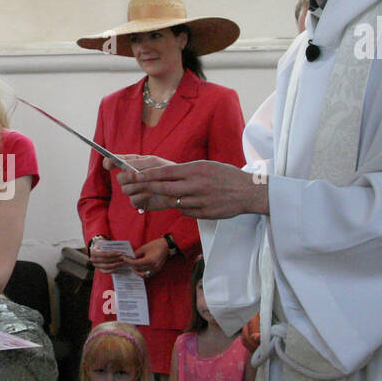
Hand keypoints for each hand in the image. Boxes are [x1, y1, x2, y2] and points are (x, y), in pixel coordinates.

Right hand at [88, 239, 127, 273]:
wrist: (96, 250)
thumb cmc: (101, 246)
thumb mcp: (103, 244)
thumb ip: (109, 247)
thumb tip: (119, 251)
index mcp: (93, 252)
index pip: (104, 254)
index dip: (113, 254)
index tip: (120, 253)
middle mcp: (93, 259)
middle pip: (106, 260)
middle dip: (115, 259)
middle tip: (123, 258)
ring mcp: (95, 265)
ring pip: (106, 266)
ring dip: (115, 265)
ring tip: (122, 263)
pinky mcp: (99, 269)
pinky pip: (105, 271)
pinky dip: (112, 270)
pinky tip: (118, 268)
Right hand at [111, 155, 179, 210]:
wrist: (178, 187)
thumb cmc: (166, 171)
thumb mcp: (154, 162)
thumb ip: (138, 163)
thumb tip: (125, 168)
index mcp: (132, 165)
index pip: (114, 162)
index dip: (109, 162)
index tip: (109, 163)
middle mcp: (130, 178)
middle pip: (119, 178)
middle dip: (126, 177)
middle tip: (135, 176)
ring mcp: (134, 190)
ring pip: (126, 190)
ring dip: (137, 187)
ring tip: (150, 185)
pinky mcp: (138, 202)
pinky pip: (133, 200)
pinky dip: (141, 196)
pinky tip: (150, 194)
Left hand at [118, 159, 267, 218]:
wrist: (248, 192)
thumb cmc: (226, 176)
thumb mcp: (206, 166)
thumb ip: (187, 171)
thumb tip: (165, 176)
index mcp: (196, 170)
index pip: (165, 173)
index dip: (147, 175)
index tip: (134, 176)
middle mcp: (196, 185)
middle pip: (165, 188)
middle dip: (147, 188)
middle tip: (132, 188)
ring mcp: (200, 200)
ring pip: (174, 202)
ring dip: (167, 200)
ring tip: (164, 196)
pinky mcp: (204, 213)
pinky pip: (185, 211)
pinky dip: (183, 208)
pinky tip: (189, 204)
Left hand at [123, 238, 168, 278]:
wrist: (166, 246)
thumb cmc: (156, 245)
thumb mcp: (144, 248)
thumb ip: (136, 254)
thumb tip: (130, 258)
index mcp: (149, 260)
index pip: (136, 264)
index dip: (129, 261)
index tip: (125, 259)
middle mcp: (153, 266)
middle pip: (138, 269)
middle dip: (131, 266)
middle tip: (127, 262)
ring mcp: (156, 269)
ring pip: (143, 274)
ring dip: (137, 271)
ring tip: (132, 266)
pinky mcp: (157, 270)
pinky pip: (148, 274)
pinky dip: (142, 273)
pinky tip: (139, 269)